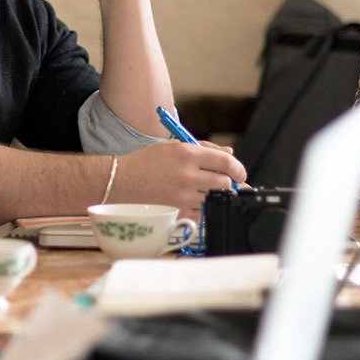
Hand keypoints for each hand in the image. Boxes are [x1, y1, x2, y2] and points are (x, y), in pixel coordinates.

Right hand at [111, 139, 247, 221]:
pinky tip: (190, 201)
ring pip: (214, 199)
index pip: (226, 162)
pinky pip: (202, 213)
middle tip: (220, 182)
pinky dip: (201, 208)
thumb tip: (229, 154)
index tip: (239, 173)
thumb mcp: (174, 146)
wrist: (121, 181)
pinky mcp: (177, 212)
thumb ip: (204, 149)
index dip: (238, 169)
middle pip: (224, 183)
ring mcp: (182, 196)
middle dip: (226, 183)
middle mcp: (187, 175)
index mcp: (187, 154)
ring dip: (213, 195)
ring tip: (200, 190)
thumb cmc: (145, 162)